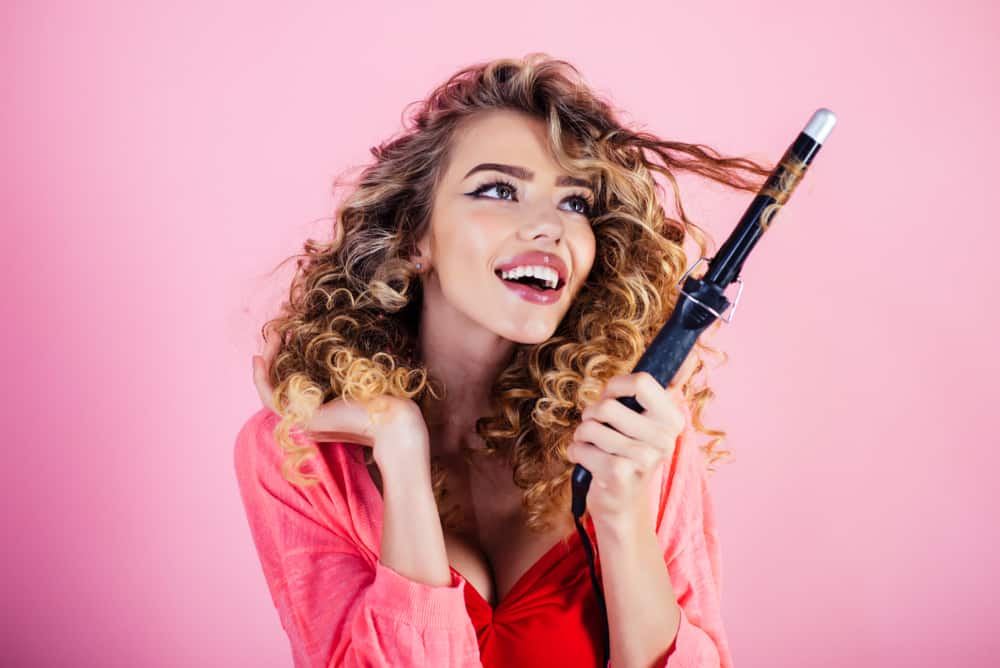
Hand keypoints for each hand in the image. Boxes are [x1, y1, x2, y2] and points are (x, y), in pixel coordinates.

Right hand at [252, 324, 430, 466]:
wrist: (394, 421)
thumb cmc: (383, 398)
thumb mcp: (357, 377)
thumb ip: (342, 368)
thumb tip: (335, 342)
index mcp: (320, 409)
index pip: (291, 383)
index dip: (283, 359)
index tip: (286, 334)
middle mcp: (307, 416)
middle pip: (277, 384)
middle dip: (273, 354)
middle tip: (275, 330)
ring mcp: (302, 419)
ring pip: (269, 389)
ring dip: (266, 361)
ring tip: (271, 336)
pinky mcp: (302, 419)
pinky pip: (269, 399)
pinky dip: (260, 379)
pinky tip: (260, 357)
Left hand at [567, 354, 696, 529]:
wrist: (623, 506)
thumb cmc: (627, 455)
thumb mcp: (645, 422)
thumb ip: (655, 391)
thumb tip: (689, 354)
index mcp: (672, 419)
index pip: (641, 381)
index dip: (614, 387)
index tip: (611, 400)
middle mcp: (664, 438)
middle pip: (607, 406)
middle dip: (591, 415)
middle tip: (598, 429)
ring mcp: (643, 458)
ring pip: (589, 427)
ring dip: (582, 436)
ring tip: (593, 447)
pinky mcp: (619, 475)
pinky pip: (580, 448)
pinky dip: (575, 453)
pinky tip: (588, 463)